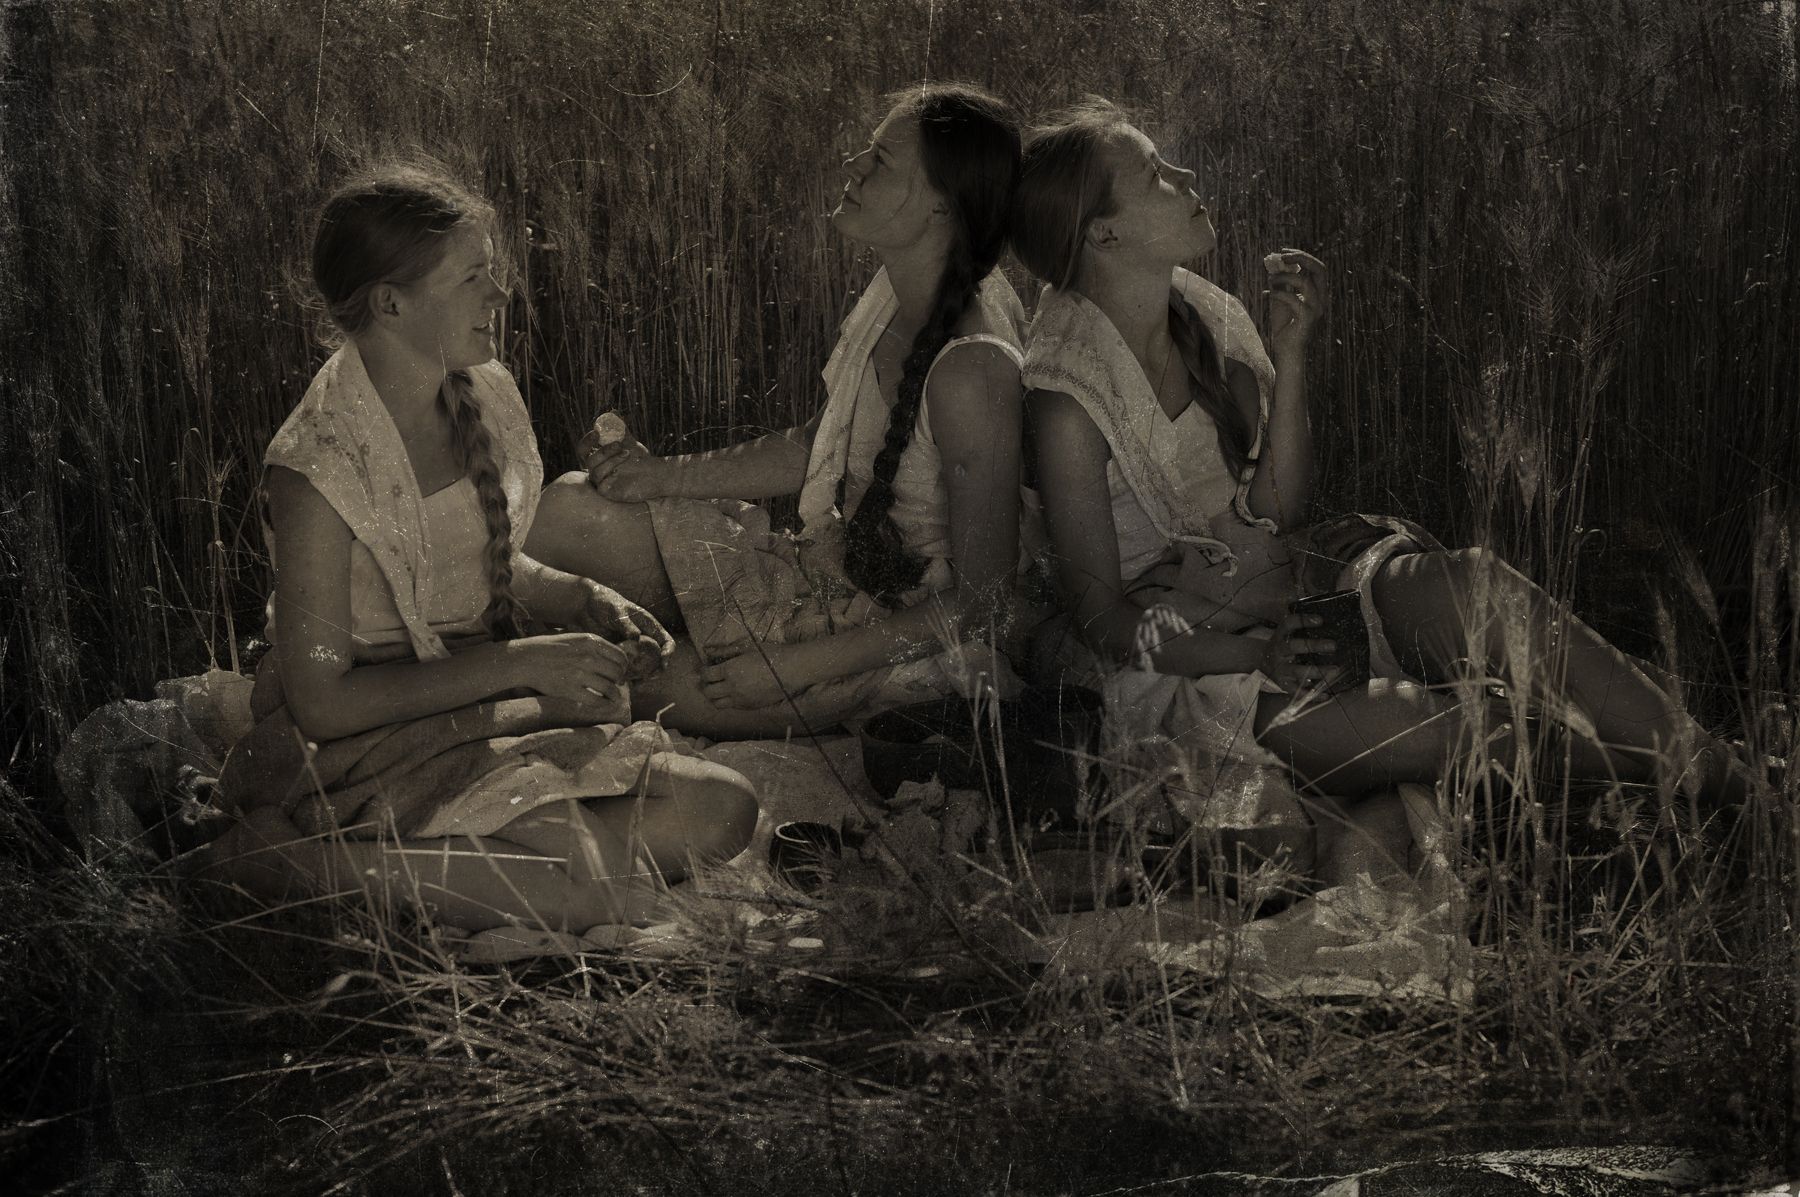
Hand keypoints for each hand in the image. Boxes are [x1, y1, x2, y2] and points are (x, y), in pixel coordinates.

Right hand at [506, 632, 629, 707]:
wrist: (526, 659)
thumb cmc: (549, 648)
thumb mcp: (574, 638)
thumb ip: (592, 646)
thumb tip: (611, 659)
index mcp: (590, 641)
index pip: (620, 656)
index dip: (623, 666)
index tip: (620, 672)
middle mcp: (588, 656)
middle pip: (617, 673)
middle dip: (620, 681)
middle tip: (616, 685)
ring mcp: (580, 674)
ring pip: (609, 688)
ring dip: (615, 695)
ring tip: (613, 698)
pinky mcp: (571, 690)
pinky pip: (595, 700)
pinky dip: (604, 704)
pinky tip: (604, 705)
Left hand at [565, 579, 673, 680]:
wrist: (585, 607)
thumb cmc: (604, 603)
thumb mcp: (615, 610)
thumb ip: (626, 624)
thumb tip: (637, 638)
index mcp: (649, 626)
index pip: (666, 642)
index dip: (668, 653)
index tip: (663, 661)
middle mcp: (643, 640)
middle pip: (657, 660)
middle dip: (656, 671)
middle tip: (648, 678)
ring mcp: (631, 649)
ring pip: (643, 668)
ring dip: (642, 678)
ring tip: (635, 684)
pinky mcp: (619, 656)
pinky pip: (627, 670)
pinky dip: (626, 677)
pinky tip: (620, 681)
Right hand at [578, 422, 671, 502]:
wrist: (656, 475)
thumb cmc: (640, 459)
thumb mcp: (629, 441)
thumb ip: (620, 428)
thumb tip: (613, 411)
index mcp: (597, 458)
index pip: (582, 450)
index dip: (586, 441)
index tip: (597, 433)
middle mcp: (596, 471)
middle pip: (588, 460)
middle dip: (602, 451)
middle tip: (619, 444)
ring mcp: (600, 483)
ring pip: (595, 472)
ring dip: (611, 460)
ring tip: (627, 454)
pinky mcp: (608, 494)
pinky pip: (601, 486)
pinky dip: (609, 477)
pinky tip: (618, 473)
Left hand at [699, 647, 790, 709]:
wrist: (791, 670)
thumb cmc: (770, 655)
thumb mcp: (746, 647)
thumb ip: (725, 650)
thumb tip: (706, 650)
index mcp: (730, 670)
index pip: (706, 675)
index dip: (704, 671)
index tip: (709, 667)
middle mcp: (732, 688)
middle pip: (708, 692)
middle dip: (706, 685)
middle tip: (711, 678)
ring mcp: (741, 699)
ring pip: (717, 703)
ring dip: (714, 696)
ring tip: (720, 687)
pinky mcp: (750, 706)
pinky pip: (731, 707)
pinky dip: (727, 701)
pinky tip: (734, 692)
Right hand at [1257, 610, 1342, 693]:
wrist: (1262, 664)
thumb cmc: (1282, 647)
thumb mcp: (1285, 635)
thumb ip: (1300, 629)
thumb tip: (1326, 621)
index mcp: (1280, 637)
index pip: (1289, 624)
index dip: (1303, 621)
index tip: (1320, 620)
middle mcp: (1278, 652)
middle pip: (1294, 647)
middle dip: (1313, 646)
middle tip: (1333, 646)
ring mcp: (1281, 669)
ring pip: (1298, 671)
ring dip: (1317, 671)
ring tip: (1334, 670)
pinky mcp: (1284, 685)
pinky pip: (1298, 691)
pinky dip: (1313, 694)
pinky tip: (1327, 694)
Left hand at [1263, 248, 1328, 360]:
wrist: (1286, 350)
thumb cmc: (1284, 326)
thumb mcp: (1281, 299)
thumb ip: (1282, 284)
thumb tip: (1273, 264)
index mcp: (1318, 293)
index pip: (1317, 267)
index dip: (1302, 256)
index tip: (1283, 252)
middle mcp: (1321, 299)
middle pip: (1320, 269)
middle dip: (1301, 258)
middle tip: (1281, 256)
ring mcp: (1316, 309)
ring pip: (1304, 283)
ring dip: (1284, 277)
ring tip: (1270, 279)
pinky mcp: (1307, 319)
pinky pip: (1292, 299)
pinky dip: (1277, 294)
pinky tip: (1266, 294)